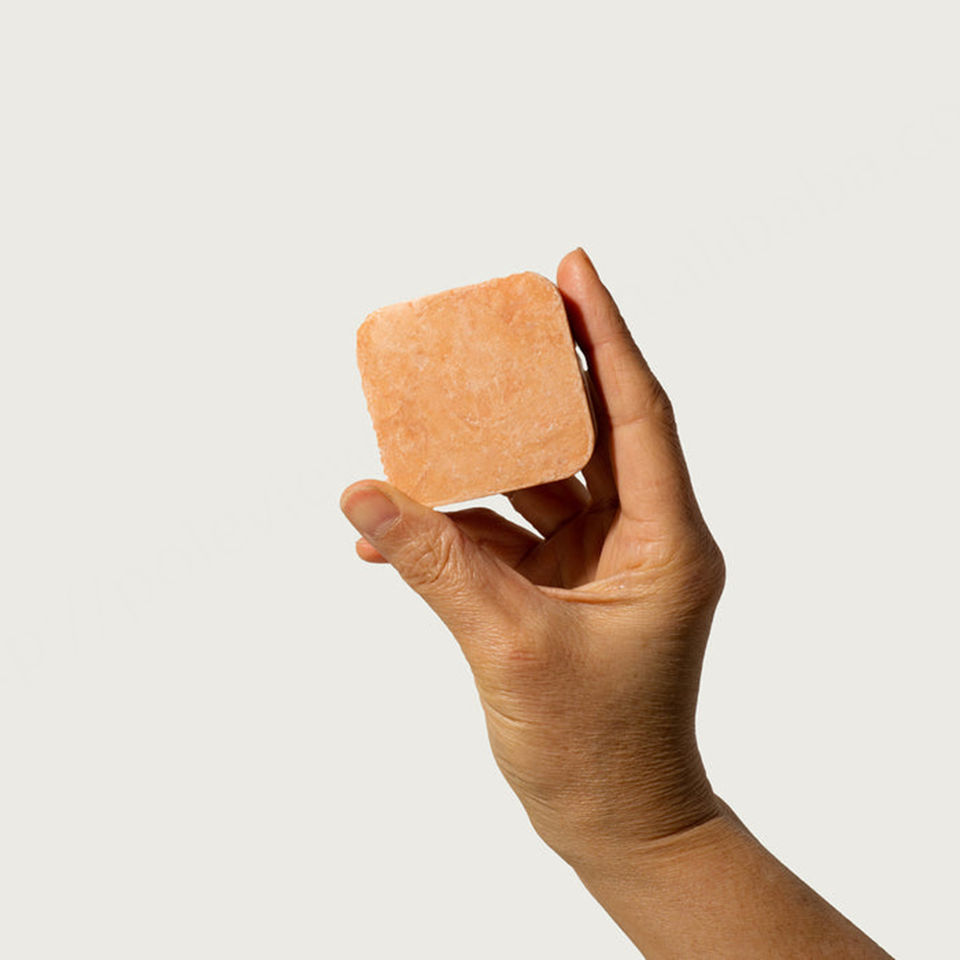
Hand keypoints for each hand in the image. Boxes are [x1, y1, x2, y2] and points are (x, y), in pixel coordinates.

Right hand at [340, 248, 724, 868]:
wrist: (612, 822)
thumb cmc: (592, 749)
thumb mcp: (508, 647)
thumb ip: (434, 564)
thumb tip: (361, 496)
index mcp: (664, 541)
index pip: (638, 412)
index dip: (605, 335)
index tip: (573, 268)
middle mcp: (640, 539)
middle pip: (591, 430)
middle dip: (543, 372)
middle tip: (501, 309)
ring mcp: (601, 563)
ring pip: (542, 478)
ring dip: (485, 451)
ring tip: (426, 410)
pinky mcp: (563, 588)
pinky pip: (509, 532)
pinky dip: (459, 524)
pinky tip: (394, 526)